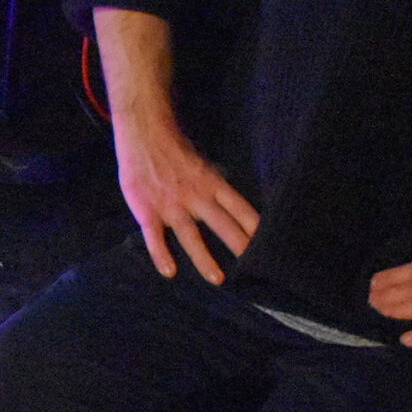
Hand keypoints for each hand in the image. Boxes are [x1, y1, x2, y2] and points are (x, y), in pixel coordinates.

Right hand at [112, 116, 260, 284]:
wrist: (143, 133)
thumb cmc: (173, 148)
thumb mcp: (201, 163)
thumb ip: (213, 184)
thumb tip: (229, 201)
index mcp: (211, 182)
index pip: (239, 207)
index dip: (254, 226)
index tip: (268, 244)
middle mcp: (194, 195)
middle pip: (222, 224)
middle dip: (239, 245)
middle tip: (255, 268)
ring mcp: (170, 204)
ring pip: (190, 235)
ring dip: (205, 258)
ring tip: (218, 279)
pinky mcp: (147, 210)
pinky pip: (155, 236)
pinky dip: (161, 254)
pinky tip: (169, 272)